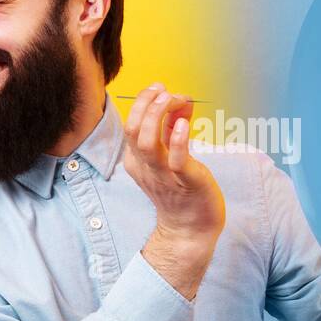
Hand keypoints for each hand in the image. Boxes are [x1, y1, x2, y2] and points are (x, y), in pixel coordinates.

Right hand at [124, 82, 225, 298]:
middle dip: (146, 104)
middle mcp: (146, 166)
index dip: (144, 102)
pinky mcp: (186, 182)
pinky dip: (179, 140)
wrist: (189, 230)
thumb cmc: (181, 190)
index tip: (161, 90)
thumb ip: (173, 128)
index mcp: (138, 159)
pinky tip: (184, 124)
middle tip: (163, 91)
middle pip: (132, 129)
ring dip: (157, 116)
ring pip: (147, 143)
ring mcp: (164, 175)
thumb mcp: (170, 155)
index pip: (131, 124)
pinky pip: (177, 161)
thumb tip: (180, 101)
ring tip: (171, 99)